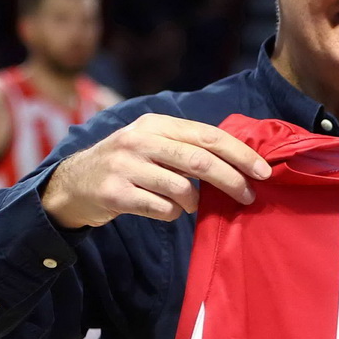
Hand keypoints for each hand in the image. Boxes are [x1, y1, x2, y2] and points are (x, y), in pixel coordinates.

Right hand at [41, 114, 270, 228]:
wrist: (74, 183)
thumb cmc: (128, 164)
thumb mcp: (154, 144)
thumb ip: (188, 147)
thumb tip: (241, 163)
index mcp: (156, 124)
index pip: (208, 135)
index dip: (240, 154)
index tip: (264, 171)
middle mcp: (139, 140)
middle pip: (200, 161)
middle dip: (231, 180)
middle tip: (249, 197)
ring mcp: (124, 166)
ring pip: (182, 189)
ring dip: (195, 202)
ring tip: (190, 204)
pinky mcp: (114, 194)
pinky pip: (161, 209)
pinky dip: (172, 214)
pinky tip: (165, 210)